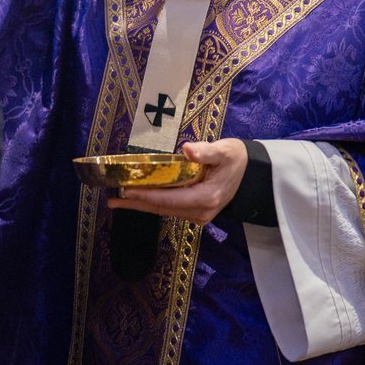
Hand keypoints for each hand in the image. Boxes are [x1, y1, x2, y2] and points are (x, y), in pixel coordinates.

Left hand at [109, 139, 248, 225]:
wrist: (251, 172)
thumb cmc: (237, 159)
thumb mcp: (225, 150)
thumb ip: (206, 151)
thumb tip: (186, 149)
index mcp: (206, 198)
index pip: (169, 199)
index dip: (146, 196)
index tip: (126, 192)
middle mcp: (201, 211)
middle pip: (163, 208)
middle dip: (137, 204)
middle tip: (113, 200)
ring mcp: (199, 215)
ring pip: (165, 210)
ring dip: (142, 205)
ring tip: (118, 201)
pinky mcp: (196, 212)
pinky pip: (171, 208)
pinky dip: (153, 204)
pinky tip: (138, 199)